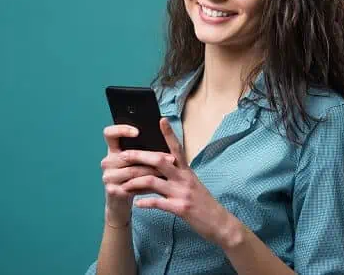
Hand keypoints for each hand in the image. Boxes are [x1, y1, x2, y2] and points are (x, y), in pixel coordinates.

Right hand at [100, 124, 174, 225]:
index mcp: (112, 150)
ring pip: (134, 171)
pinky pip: (134, 186)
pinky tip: (161, 184)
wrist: (120, 202)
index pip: (109, 133)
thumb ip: (142, 151)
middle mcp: (107, 162)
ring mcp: (108, 177)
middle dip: (152, 156)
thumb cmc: (133, 177)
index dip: (121, 130)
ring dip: (154, 171)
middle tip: (171, 158)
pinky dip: (149, 185)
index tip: (138, 132)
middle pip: (129, 155)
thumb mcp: (135, 163)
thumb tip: (165, 140)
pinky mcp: (112, 191)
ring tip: (169, 171)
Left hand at [119, 118, 233, 245]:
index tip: (161, 119)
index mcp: (187, 171)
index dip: (169, 134)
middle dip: (139, 156)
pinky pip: (158, 203)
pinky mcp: (180, 208)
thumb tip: (163, 164)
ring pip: (153, 182)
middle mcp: (184, 178)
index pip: (177, 148)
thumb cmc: (203, 203)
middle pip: (159, 161)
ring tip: (123, 185)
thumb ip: (178, 174)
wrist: (220, 223)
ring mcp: (182, 193)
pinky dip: (145, 203)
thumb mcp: (192, 183)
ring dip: (135, 182)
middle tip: (123, 155)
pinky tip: (137, 204)